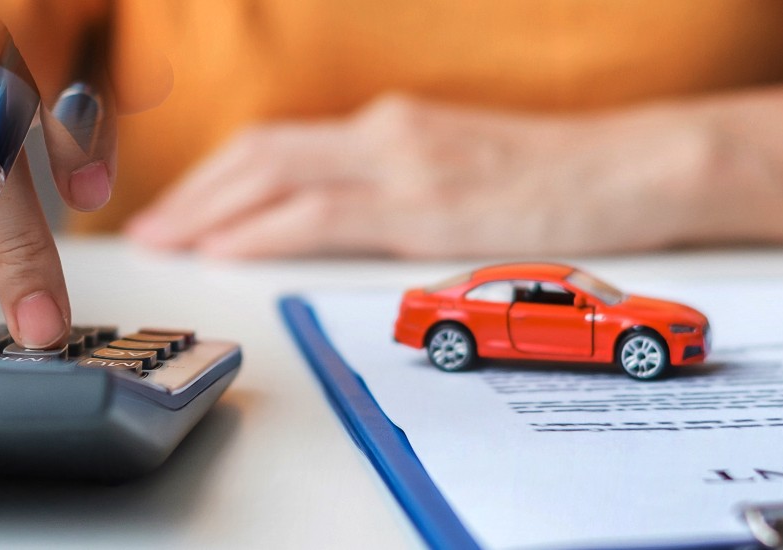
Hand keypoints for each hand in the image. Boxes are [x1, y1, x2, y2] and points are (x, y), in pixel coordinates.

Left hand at [124, 95, 729, 258]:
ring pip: (274, 179)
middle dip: (194, 193)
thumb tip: (349, 214)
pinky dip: (260, 230)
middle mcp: (387, 134)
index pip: (280, 144)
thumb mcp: (464, 164)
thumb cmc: (561, 176)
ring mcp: (404, 166)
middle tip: (147, 228)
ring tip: (167, 242)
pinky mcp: (425, 207)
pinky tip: (225, 248)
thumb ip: (402, 181)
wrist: (634, 166)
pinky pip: (320, 215)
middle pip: (259, 154)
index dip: (216, 174)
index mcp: (393, 125)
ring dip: (209, 213)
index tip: (177, 206)